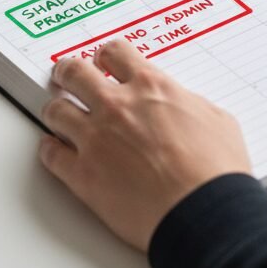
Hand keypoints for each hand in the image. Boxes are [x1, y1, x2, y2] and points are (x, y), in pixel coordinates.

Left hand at [39, 40, 250, 251]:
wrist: (204, 215)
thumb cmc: (217, 172)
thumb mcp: (217, 119)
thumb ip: (189, 104)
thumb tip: (182, 106)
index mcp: (151, 87)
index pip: (115, 52)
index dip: (106, 56)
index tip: (103, 62)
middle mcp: (118, 106)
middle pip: (75, 73)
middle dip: (68, 73)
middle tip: (66, 77)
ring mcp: (96, 139)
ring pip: (55, 110)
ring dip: (56, 111)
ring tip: (58, 115)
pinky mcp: (83, 176)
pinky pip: (50, 155)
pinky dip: (49, 151)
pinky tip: (53, 150)